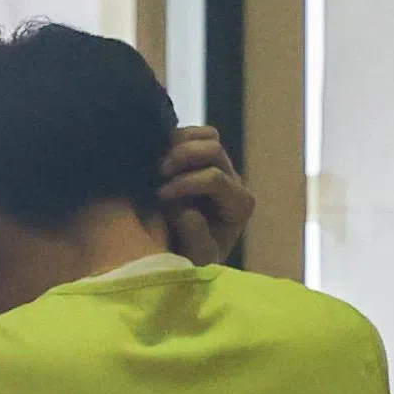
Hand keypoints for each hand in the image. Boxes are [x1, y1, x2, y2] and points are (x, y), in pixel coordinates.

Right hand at [159, 125, 253, 265]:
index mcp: (239, 205)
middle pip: (214, 150)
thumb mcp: (195, 258)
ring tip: (156, 164)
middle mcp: (233, 182)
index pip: (215, 179)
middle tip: (157, 173)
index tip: (160, 197)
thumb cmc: (191, 260)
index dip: (186, 183)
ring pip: (206, 135)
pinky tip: (154, 155)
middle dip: (182, 157)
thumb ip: (195, 236)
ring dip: (177, 143)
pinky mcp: (200, 159)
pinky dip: (173, 137)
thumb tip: (186, 209)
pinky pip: (192, 133)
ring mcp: (218, 167)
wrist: (182, 256)